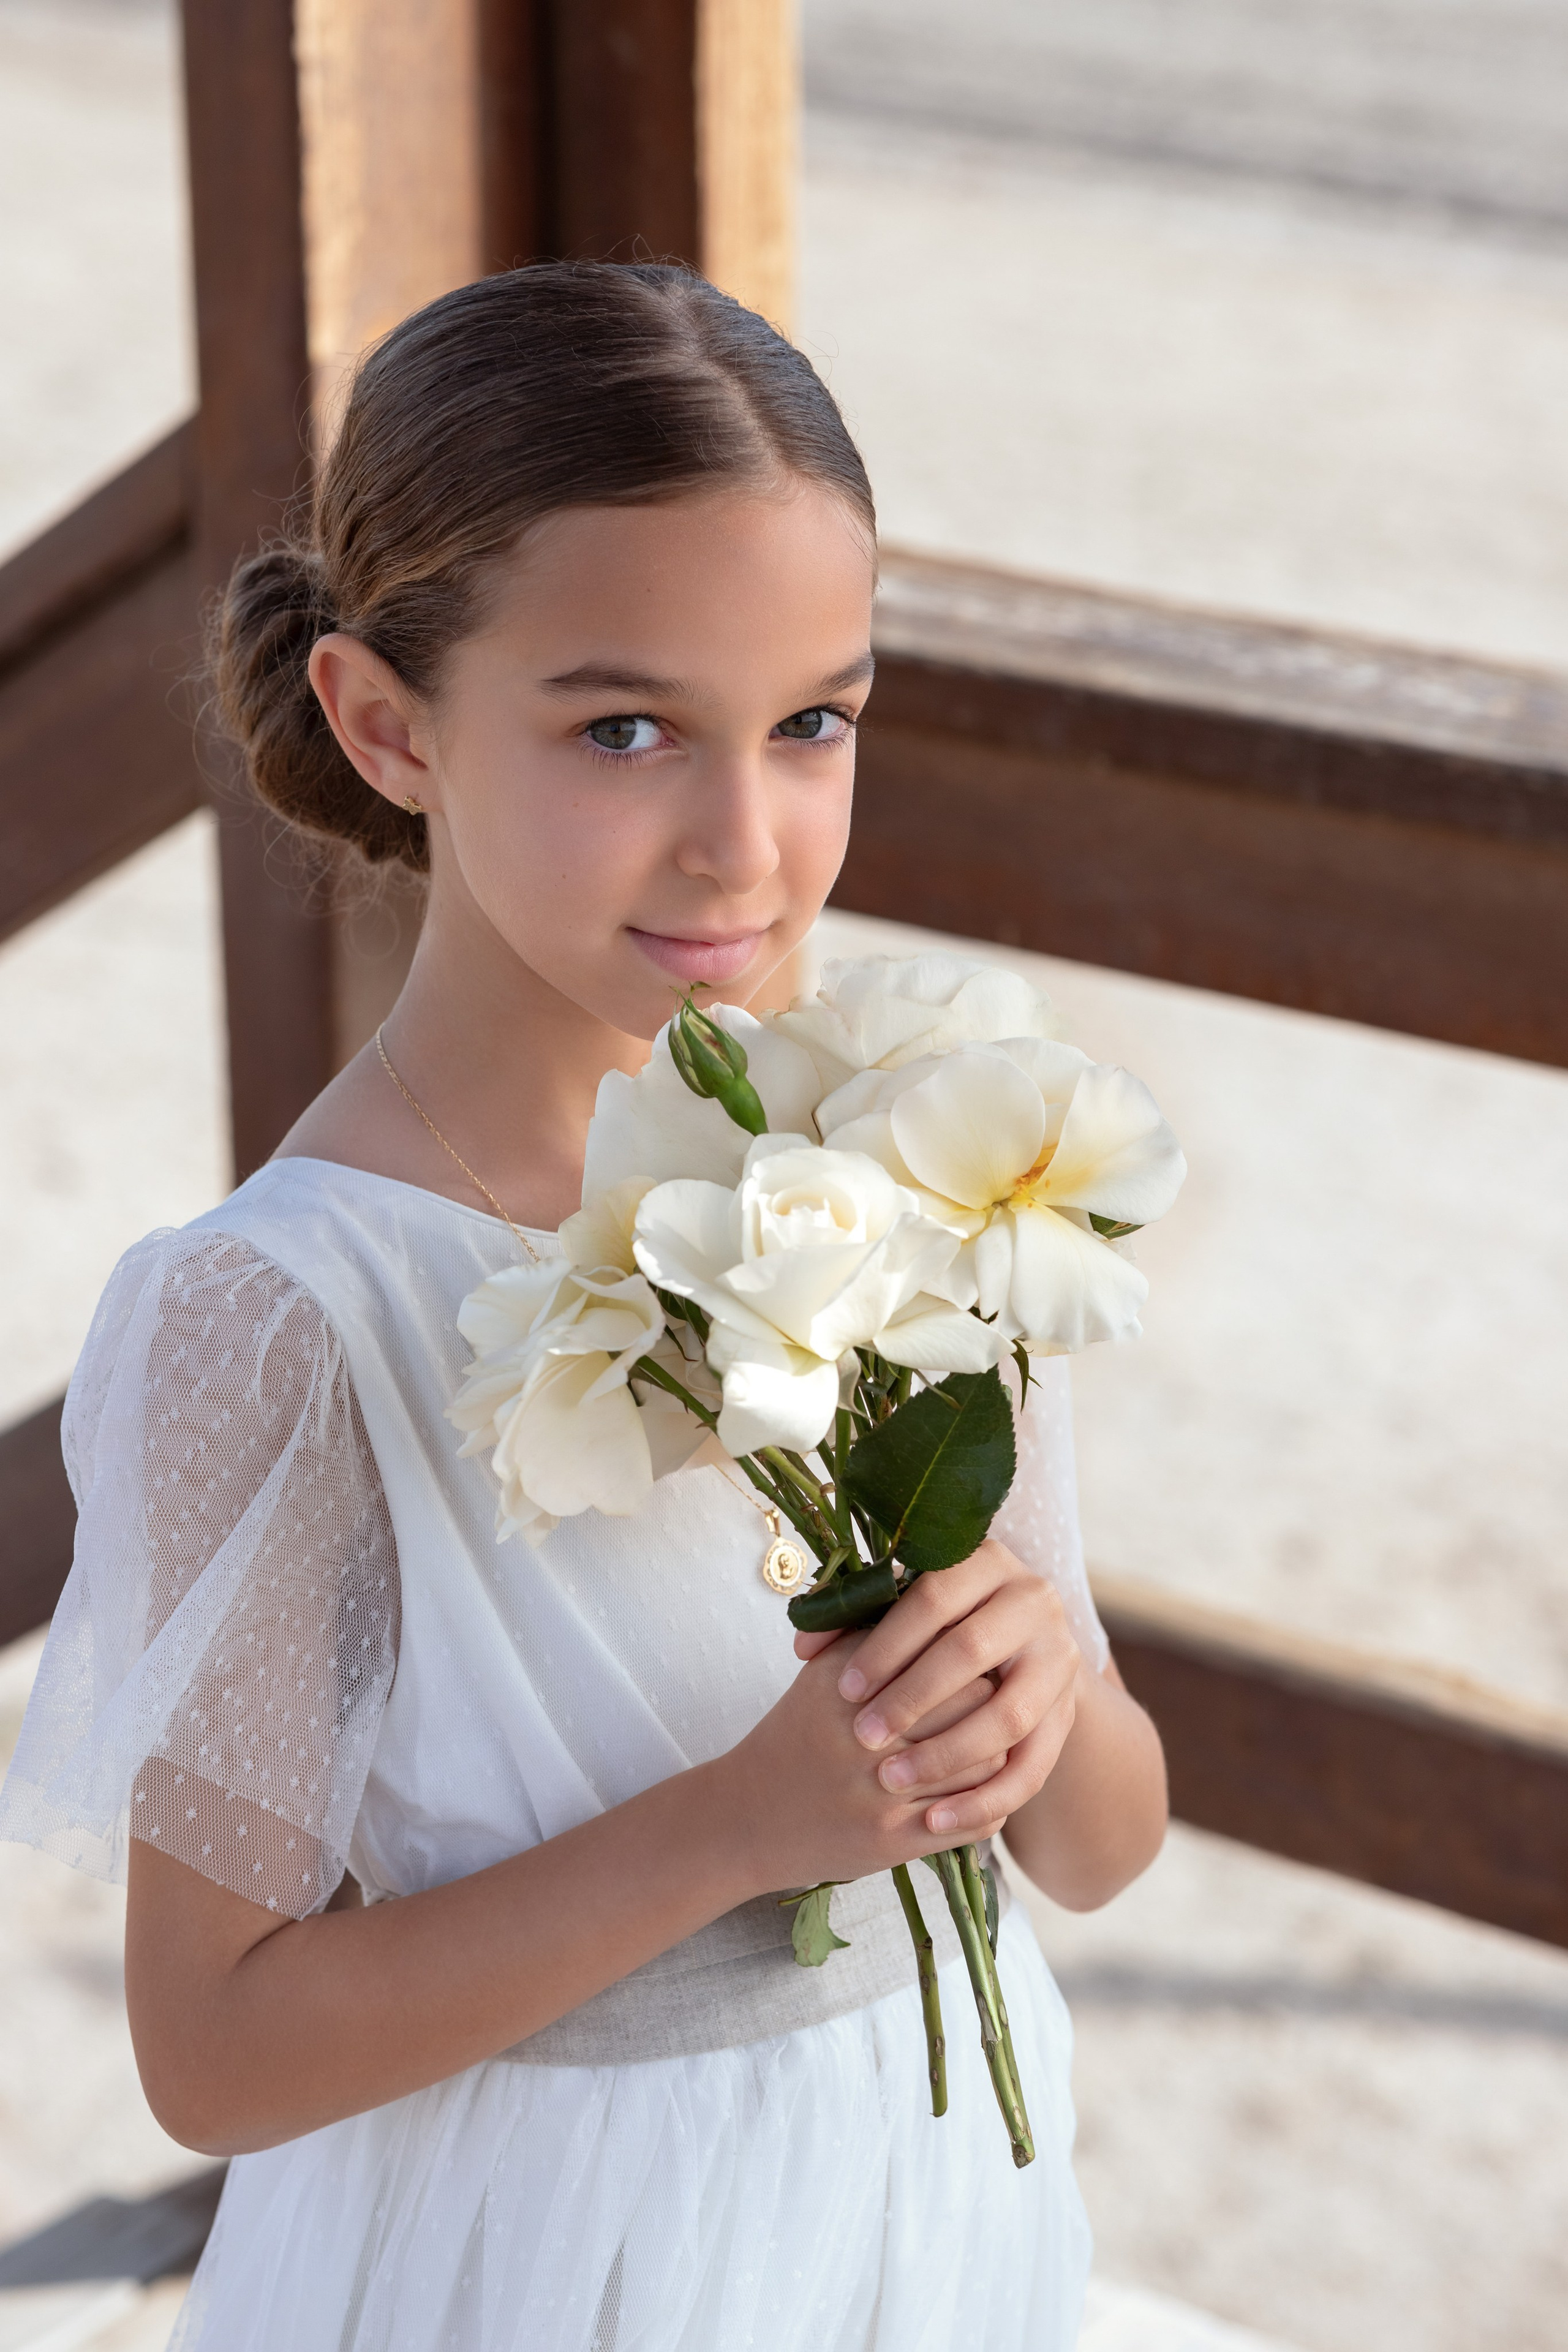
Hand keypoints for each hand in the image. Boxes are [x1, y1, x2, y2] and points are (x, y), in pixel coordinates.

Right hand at [715, 1627, 1008, 1893]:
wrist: (746, 1814)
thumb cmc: (798, 1733)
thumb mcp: (824, 1672)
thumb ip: (873, 1632)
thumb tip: (937, 1598)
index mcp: (849, 1681)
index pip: (945, 1654)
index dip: (972, 1656)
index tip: (980, 1659)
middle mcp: (864, 1733)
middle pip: (971, 1705)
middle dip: (992, 1703)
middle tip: (1000, 1701)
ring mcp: (878, 1791)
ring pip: (981, 1765)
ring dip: (996, 1755)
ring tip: (997, 1746)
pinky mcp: (888, 1840)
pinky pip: (968, 1820)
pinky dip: (986, 1807)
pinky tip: (982, 1794)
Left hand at [796, 1540, 1081, 1843]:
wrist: (1014, 1649)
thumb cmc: (933, 1626)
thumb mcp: (901, 1610)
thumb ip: (854, 1618)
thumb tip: (804, 1647)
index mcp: (987, 1560)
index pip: (934, 1597)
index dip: (886, 1645)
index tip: (844, 1688)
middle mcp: (1034, 1601)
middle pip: (970, 1651)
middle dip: (911, 1698)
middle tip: (861, 1735)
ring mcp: (1058, 1660)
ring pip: (1006, 1713)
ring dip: (945, 1753)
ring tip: (890, 1779)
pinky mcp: (1067, 1715)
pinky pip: (1032, 1768)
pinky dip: (984, 1800)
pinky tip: (935, 1822)